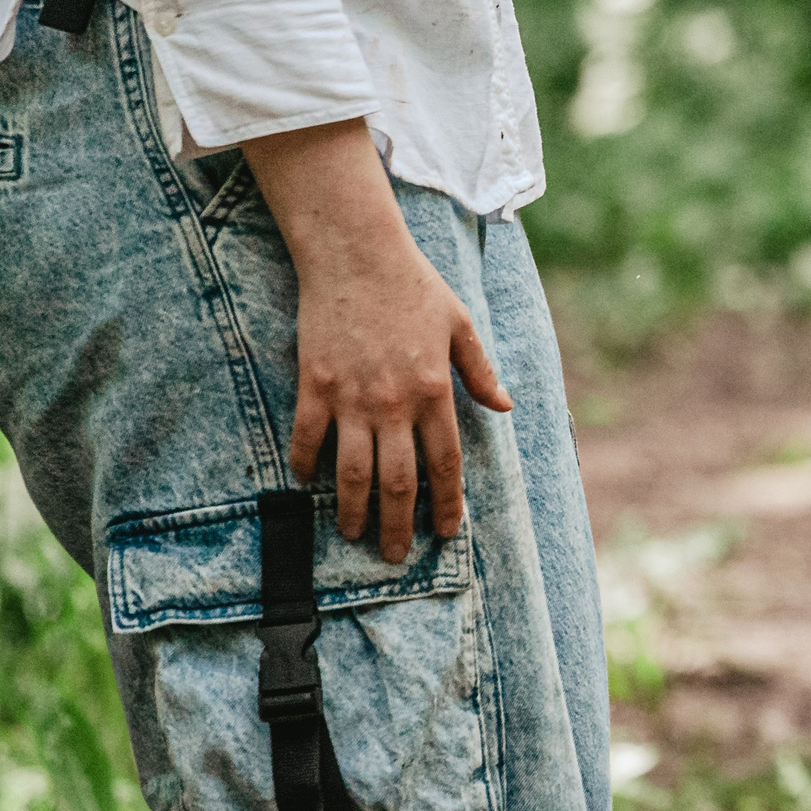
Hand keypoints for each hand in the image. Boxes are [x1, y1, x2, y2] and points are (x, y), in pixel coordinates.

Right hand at [243, 119, 512, 561]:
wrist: (357, 255)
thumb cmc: (414, 286)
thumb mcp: (461, 325)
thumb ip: (480, 371)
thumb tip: (505, 407)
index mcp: (434, 390)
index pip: (445, 461)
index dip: (446, 502)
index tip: (446, 531)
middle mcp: (394, 403)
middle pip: (398, 480)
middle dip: (398, 524)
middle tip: (394, 555)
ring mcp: (351, 397)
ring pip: (352, 471)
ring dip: (354, 510)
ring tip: (354, 534)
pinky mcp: (314, 385)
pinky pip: (308, 438)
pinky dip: (306, 465)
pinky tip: (307, 484)